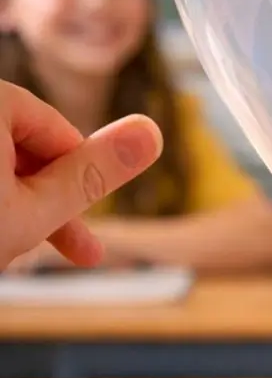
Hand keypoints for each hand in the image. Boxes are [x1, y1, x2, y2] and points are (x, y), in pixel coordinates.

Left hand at [0, 80, 162, 271]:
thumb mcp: (36, 210)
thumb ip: (94, 172)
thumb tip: (151, 134)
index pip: (53, 126)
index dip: (74, 179)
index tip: (76, 223)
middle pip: (18, 142)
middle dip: (40, 199)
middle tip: (68, 249)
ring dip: (10, 204)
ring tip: (13, 252)